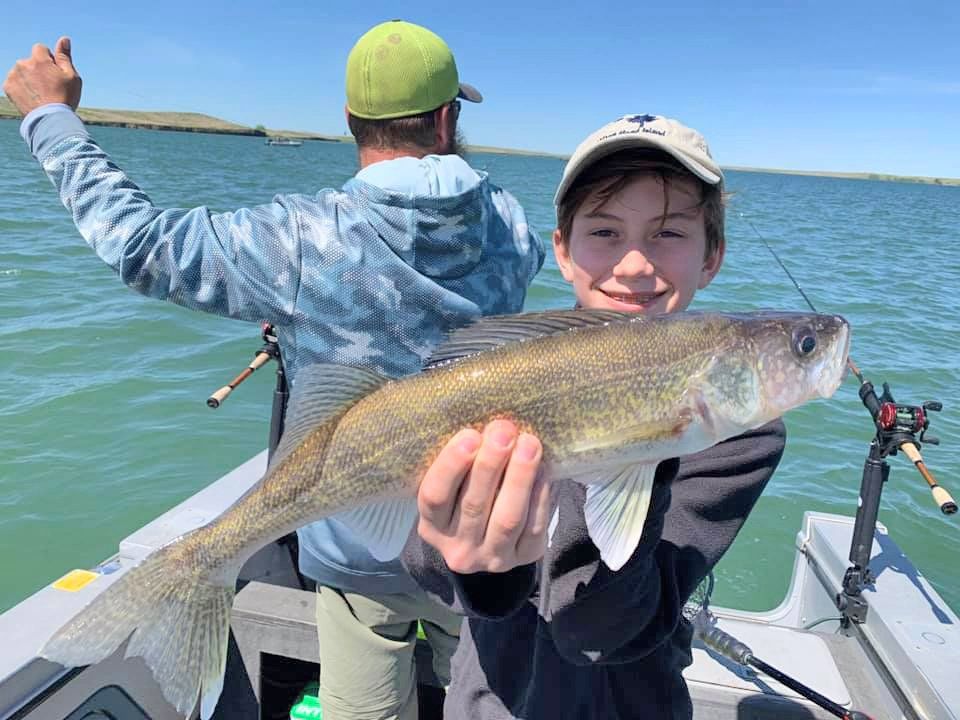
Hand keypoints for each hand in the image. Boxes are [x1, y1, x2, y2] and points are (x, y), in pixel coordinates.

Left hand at [4, 37, 81, 115]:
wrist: (50, 120)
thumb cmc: (65, 98)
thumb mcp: (71, 76)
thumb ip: (64, 56)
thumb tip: (64, 39)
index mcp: (39, 59)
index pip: (41, 49)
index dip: (49, 60)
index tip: (54, 74)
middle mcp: (22, 64)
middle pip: (30, 61)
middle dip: (37, 70)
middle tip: (48, 87)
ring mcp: (13, 76)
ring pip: (21, 72)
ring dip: (28, 78)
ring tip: (40, 95)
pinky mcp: (8, 88)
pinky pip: (14, 83)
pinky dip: (21, 88)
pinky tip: (31, 98)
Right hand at [417, 419, 551, 573]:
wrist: (490, 539)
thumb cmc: (466, 496)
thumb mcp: (453, 485)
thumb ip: (462, 462)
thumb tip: (487, 424)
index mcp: (431, 526)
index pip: (434, 497)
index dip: (451, 466)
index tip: (469, 434)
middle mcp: (458, 548)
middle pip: (474, 505)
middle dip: (490, 464)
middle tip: (504, 430)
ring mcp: (492, 558)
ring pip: (507, 518)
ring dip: (519, 477)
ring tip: (528, 443)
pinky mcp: (523, 558)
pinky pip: (534, 527)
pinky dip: (539, 495)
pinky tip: (543, 468)